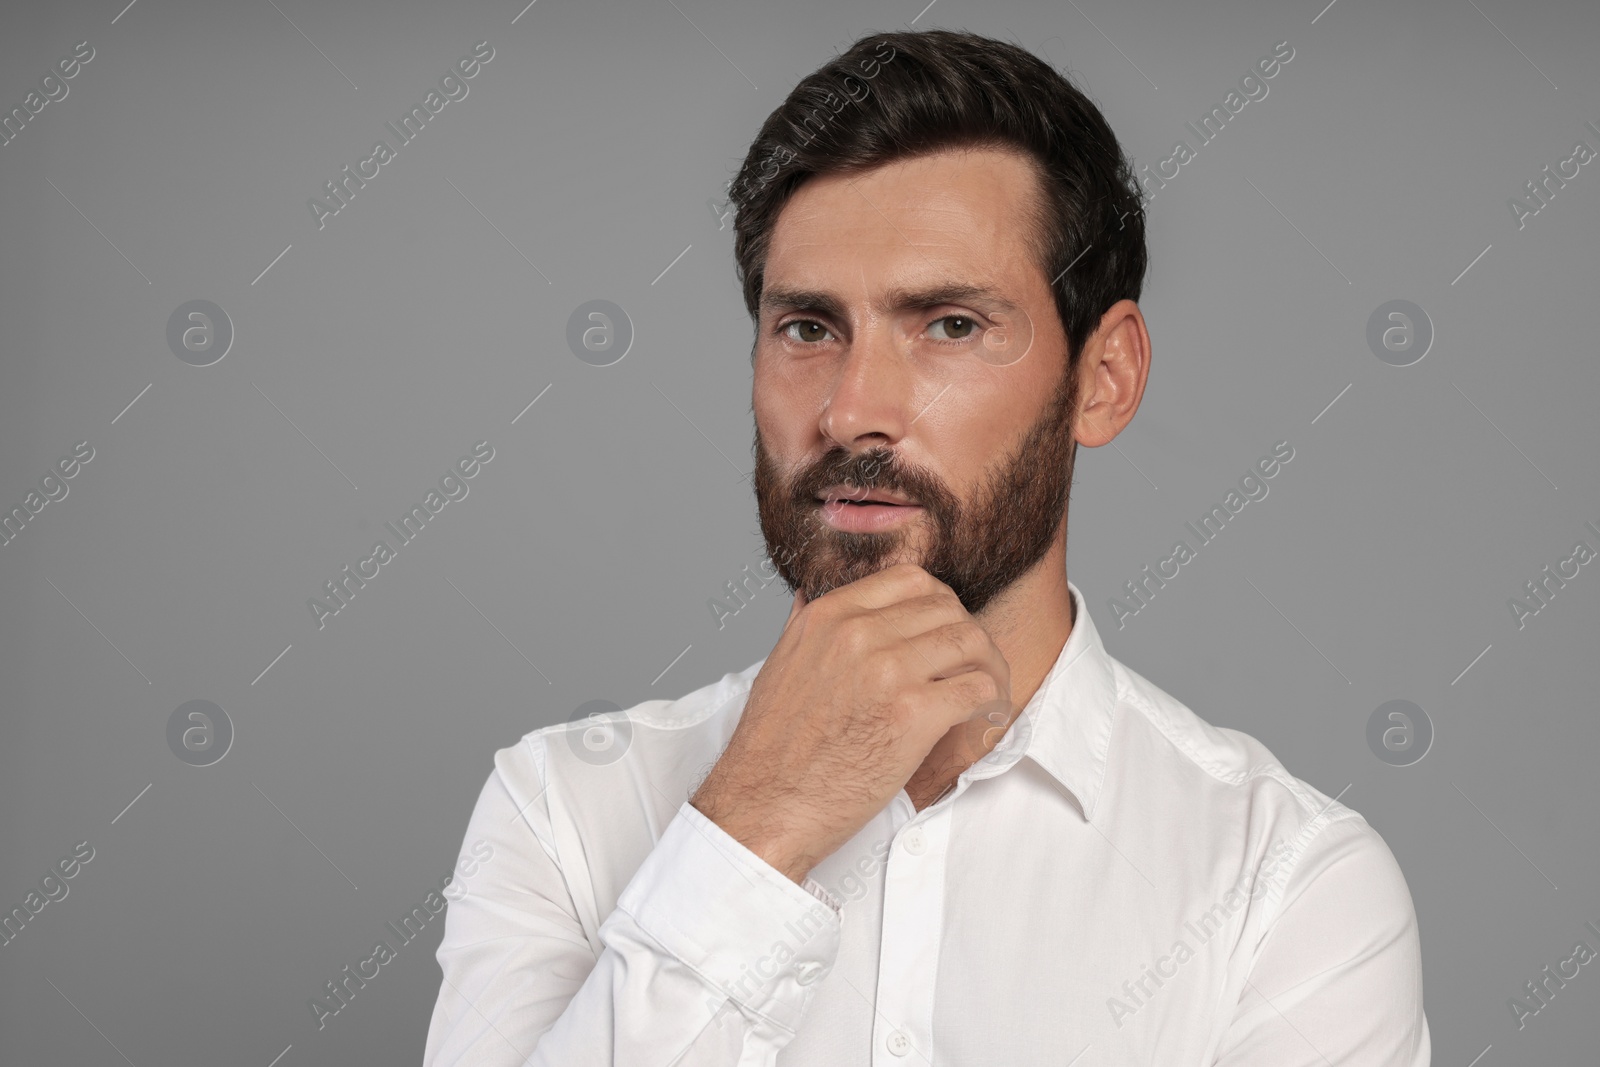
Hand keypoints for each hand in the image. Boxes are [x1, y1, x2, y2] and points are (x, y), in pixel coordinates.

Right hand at [689, 562, 1011, 883]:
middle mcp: (858, 634)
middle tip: (973, 667)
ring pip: (972, 642)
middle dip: (969, 636)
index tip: (944, 633)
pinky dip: (990, 703)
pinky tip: (982, 718)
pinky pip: (979, 688)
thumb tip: (812, 595)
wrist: (765, 806)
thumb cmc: (773, 749)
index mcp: (827, 616)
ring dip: (989, 667)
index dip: (939, 605)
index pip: (910, 578)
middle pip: (948, 608)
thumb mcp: (779, 664)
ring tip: (986, 694)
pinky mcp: (913, 715)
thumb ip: (806, 626)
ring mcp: (887, 671)